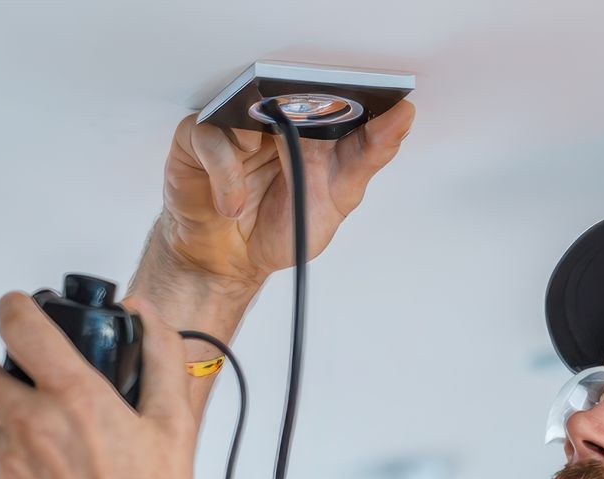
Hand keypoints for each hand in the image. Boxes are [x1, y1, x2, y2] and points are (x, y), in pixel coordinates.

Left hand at [0, 292, 200, 478]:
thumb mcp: (174, 427)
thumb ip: (161, 357)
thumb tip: (142, 311)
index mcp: (76, 399)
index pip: (19, 324)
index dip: (15, 310)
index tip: (18, 314)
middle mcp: (31, 426)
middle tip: (28, 403)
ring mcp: (4, 467)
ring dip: (2, 439)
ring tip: (43, 464)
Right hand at [151, 99, 414, 288]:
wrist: (229, 262)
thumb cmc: (280, 229)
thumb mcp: (336, 200)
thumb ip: (367, 158)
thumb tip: (402, 118)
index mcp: (314, 129)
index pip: (338, 96)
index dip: (357, 95)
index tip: (377, 102)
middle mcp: (276, 119)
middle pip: (292, 90)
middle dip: (305, 113)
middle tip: (309, 138)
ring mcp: (238, 126)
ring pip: (249, 106)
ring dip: (261, 143)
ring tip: (265, 183)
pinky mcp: (201, 138)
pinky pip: (214, 138)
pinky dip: (226, 173)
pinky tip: (233, 203)